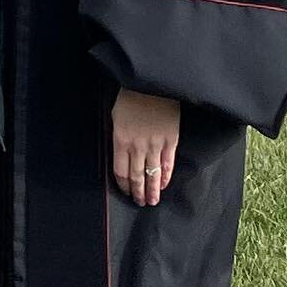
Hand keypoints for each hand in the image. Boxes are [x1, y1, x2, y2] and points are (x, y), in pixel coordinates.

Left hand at [111, 88, 179, 206]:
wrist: (151, 83)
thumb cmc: (130, 97)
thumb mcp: (115, 116)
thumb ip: (118, 138)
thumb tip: (120, 155)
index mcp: (120, 140)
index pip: (121, 171)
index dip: (123, 185)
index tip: (126, 192)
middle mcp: (137, 146)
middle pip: (137, 176)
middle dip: (138, 192)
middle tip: (140, 203)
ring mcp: (155, 144)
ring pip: (152, 174)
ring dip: (152, 190)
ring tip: (152, 201)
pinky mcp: (170, 141)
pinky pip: (167, 164)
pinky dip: (165, 177)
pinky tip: (163, 185)